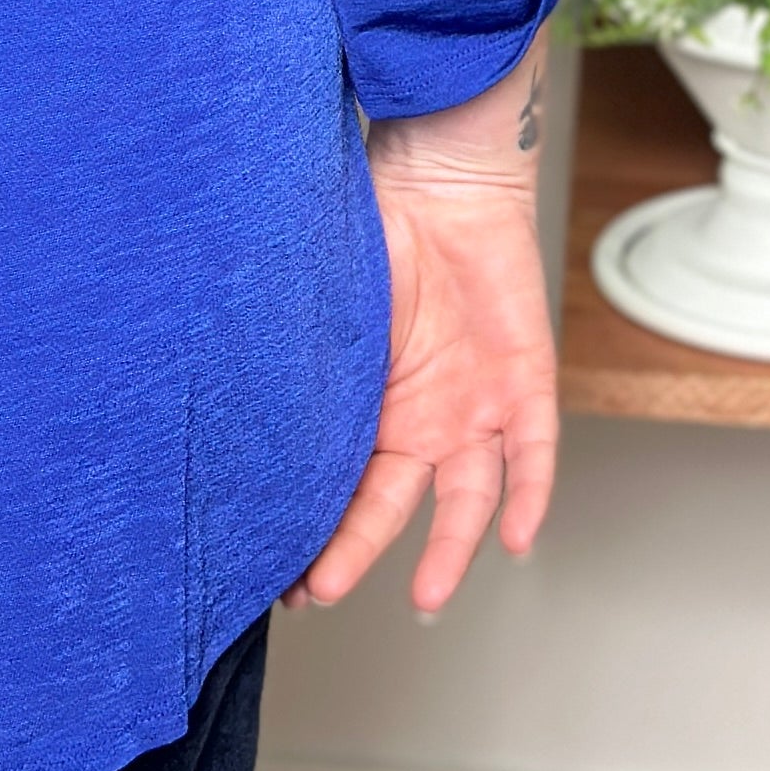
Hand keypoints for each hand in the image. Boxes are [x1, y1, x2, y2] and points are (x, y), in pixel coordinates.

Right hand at [287, 43, 559, 617]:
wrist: (441, 174)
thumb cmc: (372, 227)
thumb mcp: (324, 308)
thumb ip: (301, 364)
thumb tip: (236, 410)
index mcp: (367, 405)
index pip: (336, 483)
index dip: (310, 528)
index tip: (277, 571)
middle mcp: (419, 417)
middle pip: (388, 503)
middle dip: (351, 549)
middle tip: (319, 587)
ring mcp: (473, 405)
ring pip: (468, 498)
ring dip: (449, 549)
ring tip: (427, 596)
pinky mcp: (523, 383)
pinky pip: (533, 453)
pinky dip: (529, 495)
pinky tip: (518, 539)